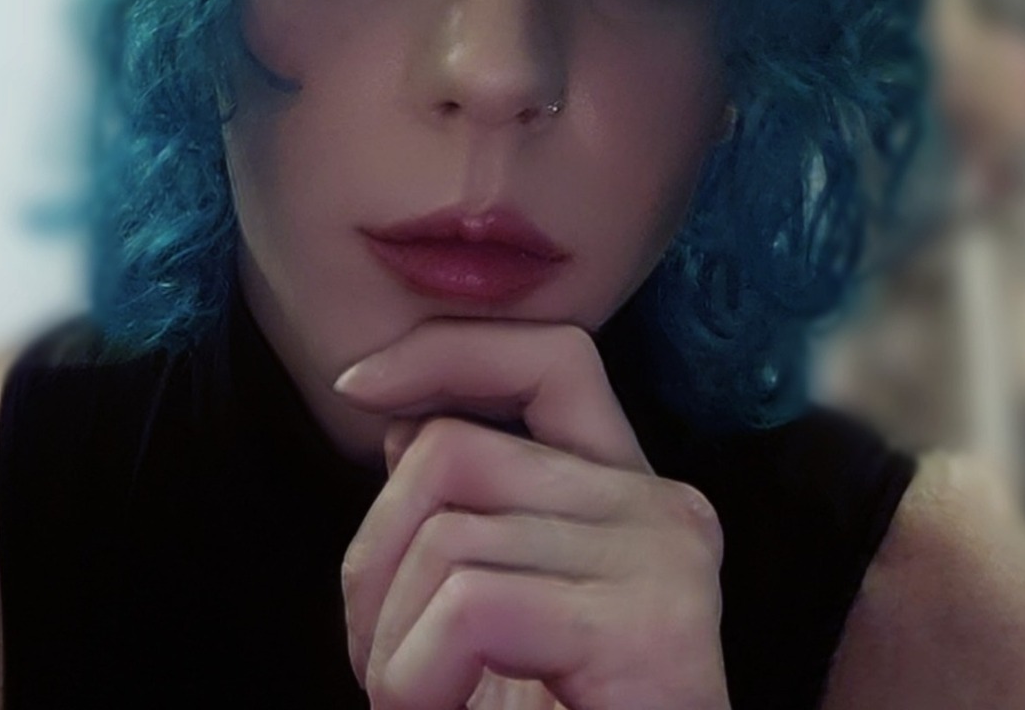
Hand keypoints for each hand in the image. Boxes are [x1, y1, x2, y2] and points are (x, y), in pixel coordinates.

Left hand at [334, 322, 729, 709]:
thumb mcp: (493, 618)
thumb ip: (467, 514)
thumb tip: (400, 427)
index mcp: (630, 494)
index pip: (551, 355)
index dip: (445, 350)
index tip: (355, 389)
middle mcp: (666, 510)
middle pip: (455, 452)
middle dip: (371, 553)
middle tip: (376, 662)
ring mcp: (669, 563)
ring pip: (446, 534)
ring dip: (384, 641)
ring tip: (415, 708)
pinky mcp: (656, 633)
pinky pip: (471, 604)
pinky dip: (414, 674)